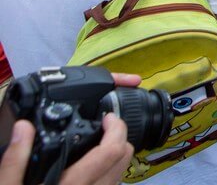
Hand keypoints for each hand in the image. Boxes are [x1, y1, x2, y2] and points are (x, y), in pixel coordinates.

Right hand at [1, 113, 134, 184]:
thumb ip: (15, 160)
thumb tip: (25, 128)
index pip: (112, 152)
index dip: (116, 128)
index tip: (108, 118)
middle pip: (124, 160)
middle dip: (119, 138)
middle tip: (105, 127)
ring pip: (120, 175)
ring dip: (115, 156)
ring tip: (97, 144)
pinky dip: (108, 173)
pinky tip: (90, 168)